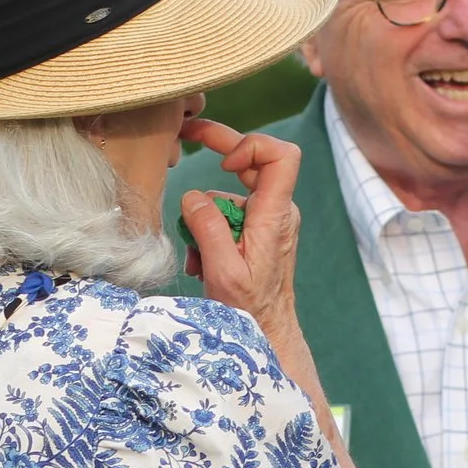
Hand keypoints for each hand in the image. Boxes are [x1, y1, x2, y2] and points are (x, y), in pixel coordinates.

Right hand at [178, 119, 301, 340]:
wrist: (269, 334)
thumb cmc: (250, 310)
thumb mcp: (222, 271)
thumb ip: (207, 228)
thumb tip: (193, 195)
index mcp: (274, 215)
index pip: (281, 156)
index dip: (251, 146)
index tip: (223, 163)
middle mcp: (277, 211)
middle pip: (253, 161)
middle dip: (219, 149)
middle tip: (186, 134)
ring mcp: (269, 220)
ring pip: (231, 194)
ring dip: (205, 218)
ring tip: (196, 257)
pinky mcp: (259, 231)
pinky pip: (230, 215)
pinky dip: (211, 231)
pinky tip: (201, 260)